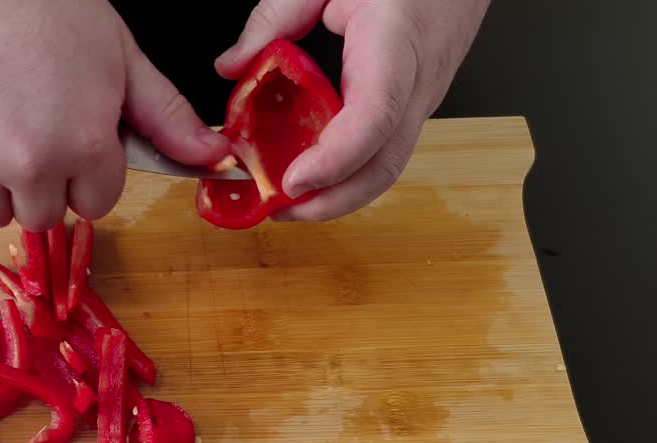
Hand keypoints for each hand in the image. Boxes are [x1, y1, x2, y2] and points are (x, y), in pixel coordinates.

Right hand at [0, 0, 229, 230]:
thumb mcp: (122, 60)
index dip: (87, 175)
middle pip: (43, 216)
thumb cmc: (47, 13)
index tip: (73, 144)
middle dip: (43, 185)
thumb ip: (165, 117)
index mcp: (84, 144)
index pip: (95, 204)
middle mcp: (30, 163)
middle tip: (34, 134)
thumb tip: (213, 155)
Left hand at [215, 0, 489, 220]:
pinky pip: (386, 148)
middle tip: (277, 208)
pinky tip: (314, 170)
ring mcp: (424, 97)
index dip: (335, 159)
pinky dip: (349, 171)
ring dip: (339, 193)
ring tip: (287, 200)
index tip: (294, 181)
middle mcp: (418, 80)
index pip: (375, 116)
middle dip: (331, 201)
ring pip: (388, 164)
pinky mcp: (417, 102)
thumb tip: (232, 65)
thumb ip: (275, 17)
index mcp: (395, 43)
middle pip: (385, 163)